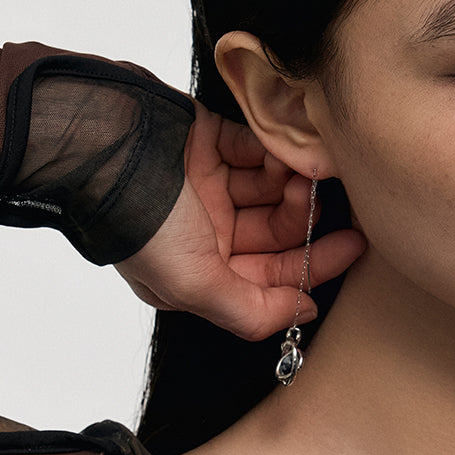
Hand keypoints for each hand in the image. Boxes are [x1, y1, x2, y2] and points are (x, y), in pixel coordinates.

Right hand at [115, 102, 364, 339]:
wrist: (101, 141)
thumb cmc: (139, 218)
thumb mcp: (193, 285)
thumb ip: (252, 311)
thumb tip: (304, 313)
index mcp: (202, 272)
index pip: (273, 277)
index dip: (315, 266)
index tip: (352, 247)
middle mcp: (208, 233)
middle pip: (278, 234)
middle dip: (304, 220)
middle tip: (324, 203)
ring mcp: (210, 188)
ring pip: (272, 191)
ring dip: (290, 183)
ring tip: (297, 173)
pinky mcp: (212, 145)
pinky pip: (257, 151)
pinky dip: (273, 152)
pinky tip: (280, 151)